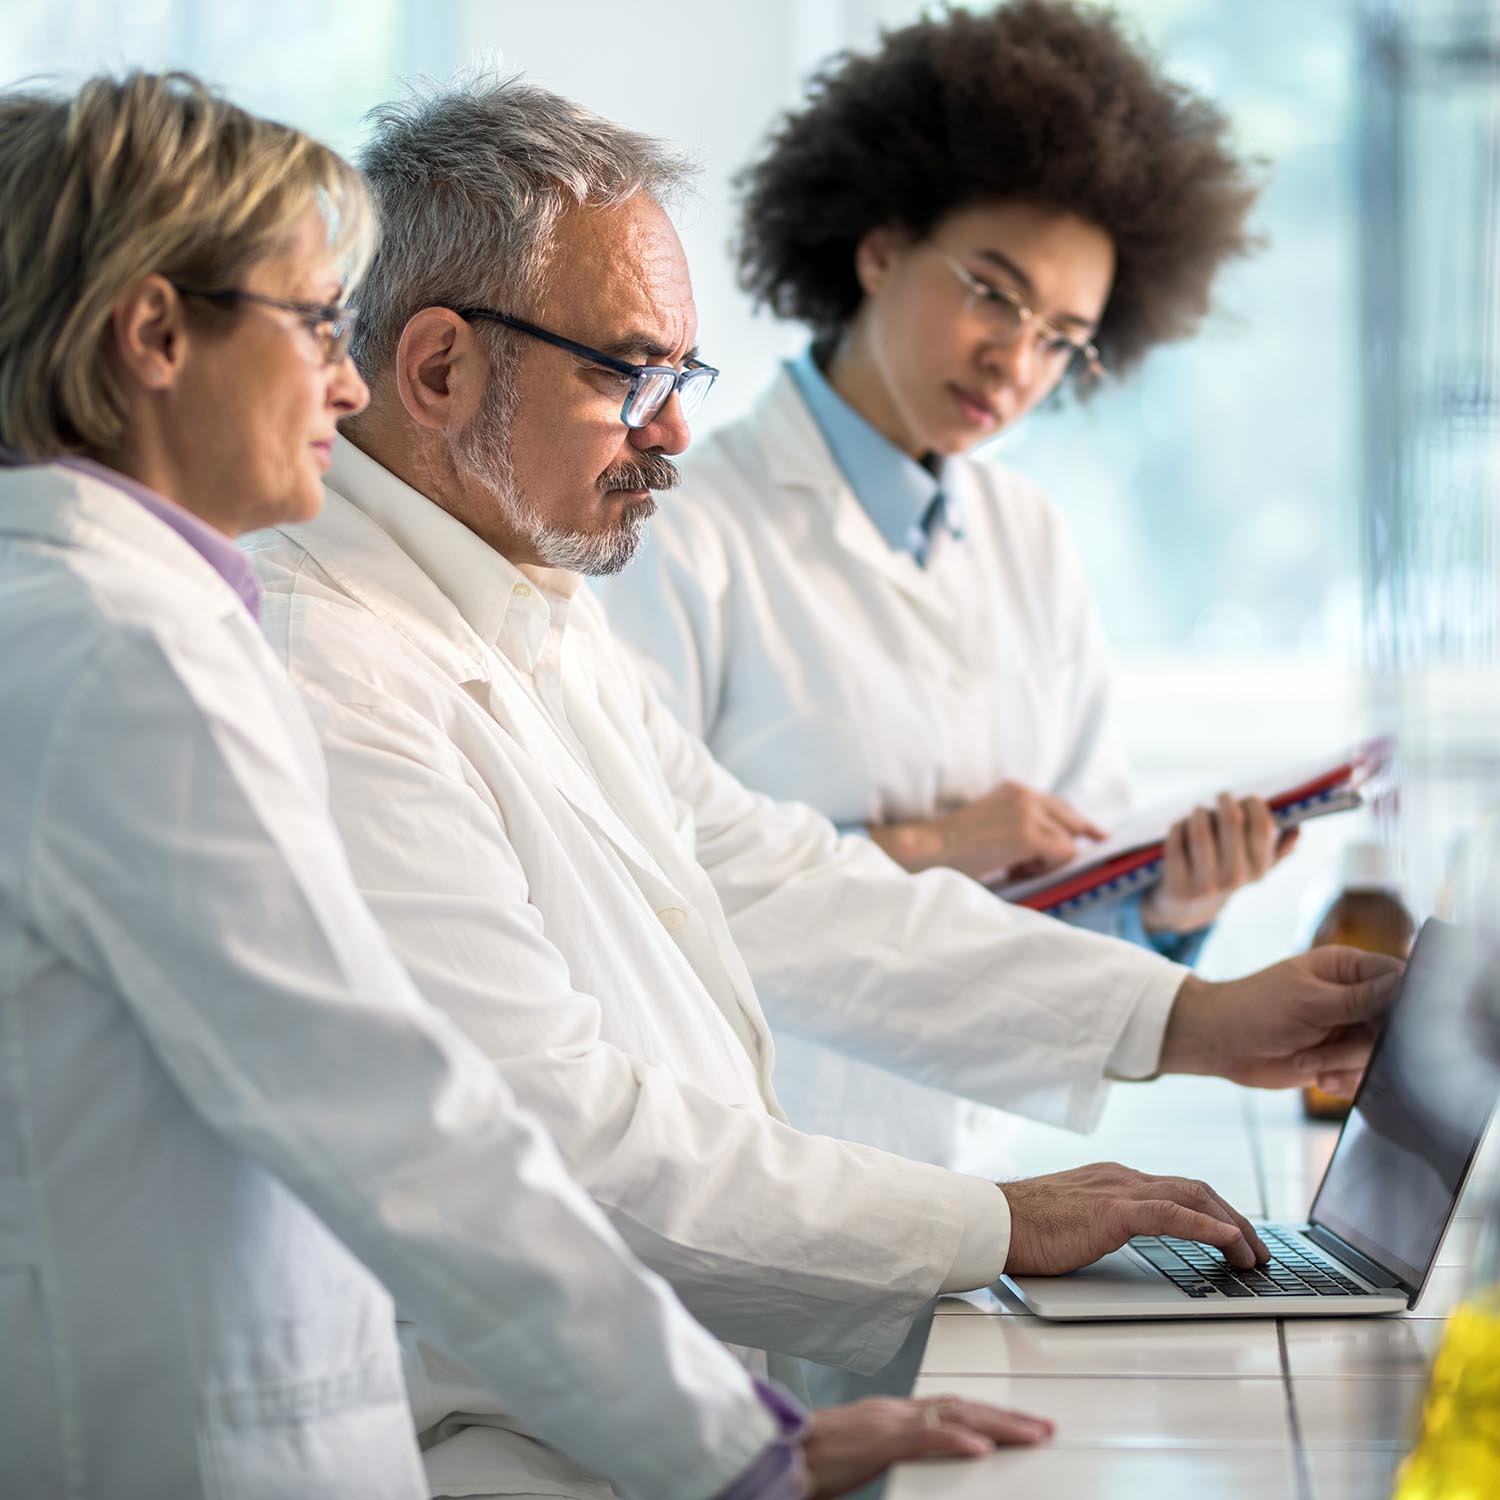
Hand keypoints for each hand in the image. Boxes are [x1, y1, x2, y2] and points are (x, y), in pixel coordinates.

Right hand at [800, 1394, 1052, 1496]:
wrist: (774, 1456)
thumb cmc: (811, 1463)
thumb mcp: (864, 1458)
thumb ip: (898, 1455)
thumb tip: (933, 1462)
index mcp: (891, 1416)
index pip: (951, 1406)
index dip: (990, 1413)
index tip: (1022, 1424)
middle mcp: (894, 1411)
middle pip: (963, 1405)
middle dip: (1008, 1418)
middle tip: (1045, 1428)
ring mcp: (886, 1422)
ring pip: (954, 1415)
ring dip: (998, 1425)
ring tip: (1032, 1435)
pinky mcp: (875, 1441)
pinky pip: (923, 1438)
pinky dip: (955, 1439)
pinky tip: (981, 1447)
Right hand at [870, 779, 1105, 882]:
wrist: (928, 849)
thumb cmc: (952, 848)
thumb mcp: (992, 823)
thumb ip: (1022, 823)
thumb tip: (1061, 845)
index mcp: (1014, 789)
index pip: (1059, 805)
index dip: (1079, 823)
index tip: (1097, 835)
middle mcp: (1025, 794)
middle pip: (1072, 819)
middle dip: (1074, 841)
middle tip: (1062, 862)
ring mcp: (1028, 812)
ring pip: (1068, 842)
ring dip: (1048, 861)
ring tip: (1015, 868)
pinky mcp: (1029, 834)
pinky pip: (1062, 856)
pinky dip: (1044, 869)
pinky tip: (1015, 871)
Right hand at [999, 1162, 1268, 1275]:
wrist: (994, 1222)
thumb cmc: (1024, 1228)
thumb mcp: (1074, 1221)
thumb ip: (1103, 1222)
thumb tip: (1121, 1242)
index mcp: (1112, 1179)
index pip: (1176, 1187)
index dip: (1212, 1210)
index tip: (1234, 1235)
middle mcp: (1121, 1177)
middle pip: (1195, 1188)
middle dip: (1233, 1218)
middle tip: (1257, 1250)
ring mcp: (1118, 1189)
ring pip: (1193, 1196)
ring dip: (1232, 1226)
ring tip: (1253, 1255)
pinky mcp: (1113, 1211)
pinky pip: (1173, 1214)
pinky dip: (1207, 1226)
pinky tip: (1228, 1241)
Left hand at [1141, 793, 1297, 933]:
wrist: (1190, 907)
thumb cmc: (1227, 873)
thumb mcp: (1255, 866)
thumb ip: (1279, 849)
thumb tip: (1297, 830)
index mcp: (1259, 870)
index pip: (1263, 827)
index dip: (1254, 804)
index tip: (1248, 799)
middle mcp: (1235, 878)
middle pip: (1231, 821)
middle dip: (1225, 801)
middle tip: (1222, 796)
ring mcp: (1205, 884)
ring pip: (1200, 831)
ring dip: (1199, 812)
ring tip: (1199, 811)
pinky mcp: (1177, 885)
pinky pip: (1175, 843)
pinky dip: (1177, 827)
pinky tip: (1181, 825)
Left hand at [1160, 946, 1404, 1094]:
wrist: (1221, 1045)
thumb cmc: (1256, 1010)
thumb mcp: (1309, 1003)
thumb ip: (1360, 998)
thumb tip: (1405, 982)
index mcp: (1345, 968)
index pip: (1397, 977)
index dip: (1404, 1000)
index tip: (1392, 1022)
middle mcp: (1352, 997)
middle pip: (1394, 1024)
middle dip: (1362, 1045)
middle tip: (1327, 1050)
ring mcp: (1347, 1029)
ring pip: (1379, 1054)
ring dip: (1344, 1064)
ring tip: (1308, 1062)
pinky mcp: (1339, 1058)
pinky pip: (1363, 1075)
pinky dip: (1343, 1081)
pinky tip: (1318, 1080)